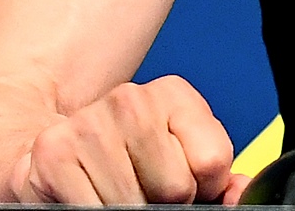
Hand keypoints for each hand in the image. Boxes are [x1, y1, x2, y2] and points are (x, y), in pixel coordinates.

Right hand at [13, 76, 236, 204]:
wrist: (53, 155)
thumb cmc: (128, 166)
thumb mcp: (181, 162)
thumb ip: (218, 180)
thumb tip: (241, 196)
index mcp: (172, 95)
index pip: (213, 160)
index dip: (202, 189)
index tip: (184, 188)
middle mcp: (130, 99)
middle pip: (175, 187)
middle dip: (164, 206)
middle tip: (144, 196)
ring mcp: (88, 123)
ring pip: (134, 205)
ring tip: (114, 198)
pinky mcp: (53, 152)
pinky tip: (90, 200)